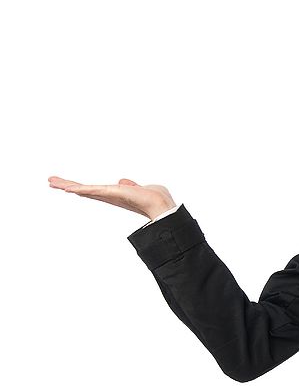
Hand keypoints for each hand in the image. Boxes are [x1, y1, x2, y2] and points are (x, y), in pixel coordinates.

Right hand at [48, 176, 176, 219]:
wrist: (160, 204)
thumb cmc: (154, 197)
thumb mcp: (139, 188)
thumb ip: (130, 185)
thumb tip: (123, 181)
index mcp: (114, 195)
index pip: (93, 190)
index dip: (80, 188)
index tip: (66, 185)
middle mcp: (109, 196)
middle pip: (85, 190)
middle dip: (67, 185)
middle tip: (51, 181)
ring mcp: (109, 196)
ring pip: (85, 190)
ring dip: (68, 185)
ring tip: (52, 182)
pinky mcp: (111, 193)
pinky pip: (92, 190)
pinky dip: (80, 189)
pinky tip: (67, 188)